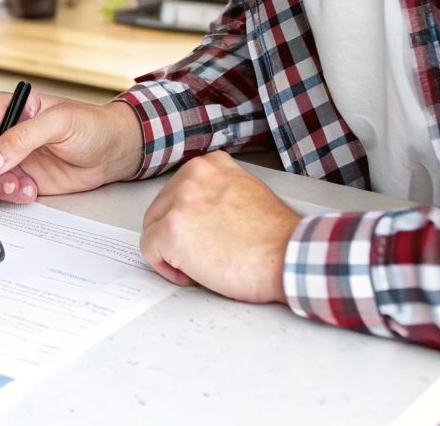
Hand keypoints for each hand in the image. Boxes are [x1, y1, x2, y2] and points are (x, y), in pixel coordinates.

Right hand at [0, 92, 143, 204]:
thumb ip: (23, 137)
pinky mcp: (23, 177)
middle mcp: (9, 132)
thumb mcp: (59, 123)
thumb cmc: (93, 125)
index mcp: (14, 108)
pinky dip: (11, 195)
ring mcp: (15, 157)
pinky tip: (30, 191)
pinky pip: (3, 190)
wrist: (114, 152)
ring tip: (19, 188)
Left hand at [140, 151, 300, 302]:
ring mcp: (179, 202)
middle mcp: (191, 177)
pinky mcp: (171, 231)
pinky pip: (150, 251)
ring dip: (172, 251)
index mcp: (208, 165)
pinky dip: (166, 268)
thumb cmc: (275, 235)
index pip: (176, 192)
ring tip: (200, 263)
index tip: (200, 235)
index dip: (187, 220)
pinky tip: (191, 274)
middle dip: (176, 235)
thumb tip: (199, 211)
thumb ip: (217, 191)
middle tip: (201, 254)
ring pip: (153, 229)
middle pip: (160, 210)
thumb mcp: (245, 190)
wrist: (289, 256)